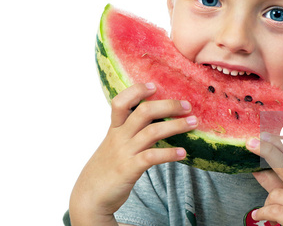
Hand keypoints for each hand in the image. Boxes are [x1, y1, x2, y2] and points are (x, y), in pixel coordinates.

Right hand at [69, 83, 197, 225]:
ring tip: (193, 123)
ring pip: (152, 132)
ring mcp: (124, 153)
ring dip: (176, 126)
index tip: (154, 86)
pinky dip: (169, 154)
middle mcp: (119, 137)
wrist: (89, 197)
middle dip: (168, 105)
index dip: (137, 91)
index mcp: (114, 129)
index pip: (120, 101)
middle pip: (143, 112)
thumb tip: (152, 122)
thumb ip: (128, 133)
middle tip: (187, 105)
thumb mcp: (113, 146)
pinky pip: (152, 157)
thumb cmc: (105, 169)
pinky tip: (183, 153)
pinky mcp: (129, 169)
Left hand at [246, 132, 282, 225]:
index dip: (280, 145)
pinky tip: (259, 216)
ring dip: (267, 201)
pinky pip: (274, 210)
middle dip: (267, 152)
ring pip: (277, 193)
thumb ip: (276, 183)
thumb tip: (255, 168)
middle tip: (250, 143)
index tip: (263, 136)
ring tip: (268, 210)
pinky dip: (263, 213)